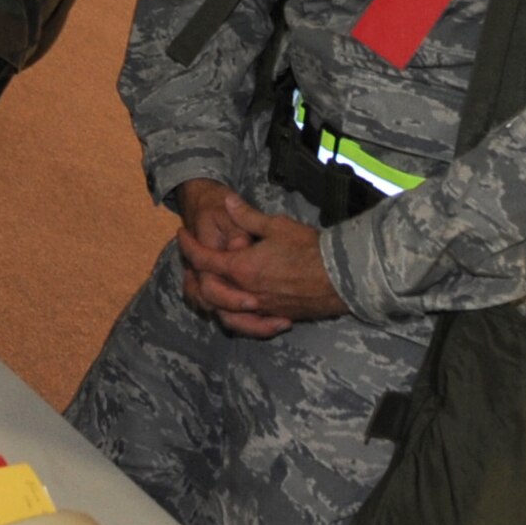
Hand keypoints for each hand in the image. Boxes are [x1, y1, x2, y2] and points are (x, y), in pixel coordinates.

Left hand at [175, 190, 344, 337]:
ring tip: (212, 282)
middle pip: (208, 288)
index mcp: (243, 268)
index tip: (181, 234)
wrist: (344, 276)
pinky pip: (247, 322)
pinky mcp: (276, 316)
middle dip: (196, 273)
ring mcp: (261, 308)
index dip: (188, 246)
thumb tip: (227, 202)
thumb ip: (247, 216)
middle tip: (195, 258)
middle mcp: (247, 292)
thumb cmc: (311, 248)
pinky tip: (239, 307)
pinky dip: (237, 315)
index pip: (203, 260)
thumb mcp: (276, 225)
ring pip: (225, 310)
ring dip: (213, 297)